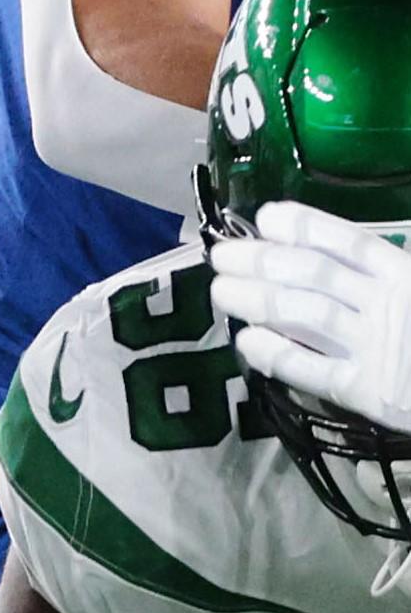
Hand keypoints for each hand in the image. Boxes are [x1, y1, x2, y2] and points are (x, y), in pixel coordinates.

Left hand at [212, 200, 410, 432]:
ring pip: (302, 315)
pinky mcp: (367, 394)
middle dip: (260, 261)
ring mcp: (376, 349)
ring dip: (254, 299)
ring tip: (221, 291)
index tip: (265, 218)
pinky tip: (247, 341)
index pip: (347, 242)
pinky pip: (310, 370)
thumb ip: (382, 268)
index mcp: (406, 275)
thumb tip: (324, 247)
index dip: (303, 226)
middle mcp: (389, 306)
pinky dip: (275, 354)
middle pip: (312, 274)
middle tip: (221, 256)